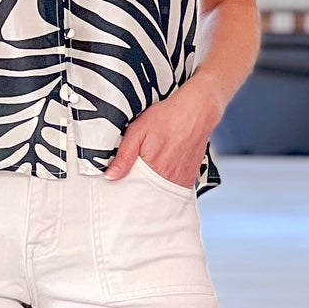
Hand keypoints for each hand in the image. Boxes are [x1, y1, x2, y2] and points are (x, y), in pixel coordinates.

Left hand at [104, 76, 223, 186]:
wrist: (197, 111)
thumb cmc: (167, 117)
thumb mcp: (138, 131)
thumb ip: (124, 156)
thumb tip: (111, 176)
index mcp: (153, 169)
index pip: (134, 192)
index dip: (125, 191)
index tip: (118, 190)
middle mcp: (170, 179)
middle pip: (148, 196)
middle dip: (139, 192)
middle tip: (133, 182)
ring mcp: (182, 180)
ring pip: (162, 194)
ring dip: (153, 190)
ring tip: (148, 177)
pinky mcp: (191, 178)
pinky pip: (175, 190)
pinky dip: (166, 187)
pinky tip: (161, 176)